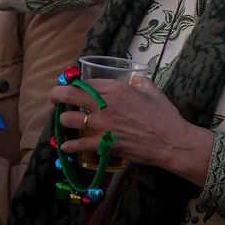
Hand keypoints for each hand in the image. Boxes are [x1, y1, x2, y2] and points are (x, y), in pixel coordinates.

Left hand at [53, 77, 213, 185]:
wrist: (170, 142)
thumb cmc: (164, 116)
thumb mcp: (153, 91)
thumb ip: (141, 82)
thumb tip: (134, 79)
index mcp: (118, 89)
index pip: (88, 82)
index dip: (76, 82)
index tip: (71, 85)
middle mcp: (106, 105)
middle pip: (71, 95)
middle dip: (57, 94)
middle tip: (54, 96)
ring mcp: (103, 125)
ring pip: (71, 119)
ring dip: (65, 119)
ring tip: (65, 120)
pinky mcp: (104, 144)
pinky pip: (79, 144)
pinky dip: (70, 145)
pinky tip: (66, 145)